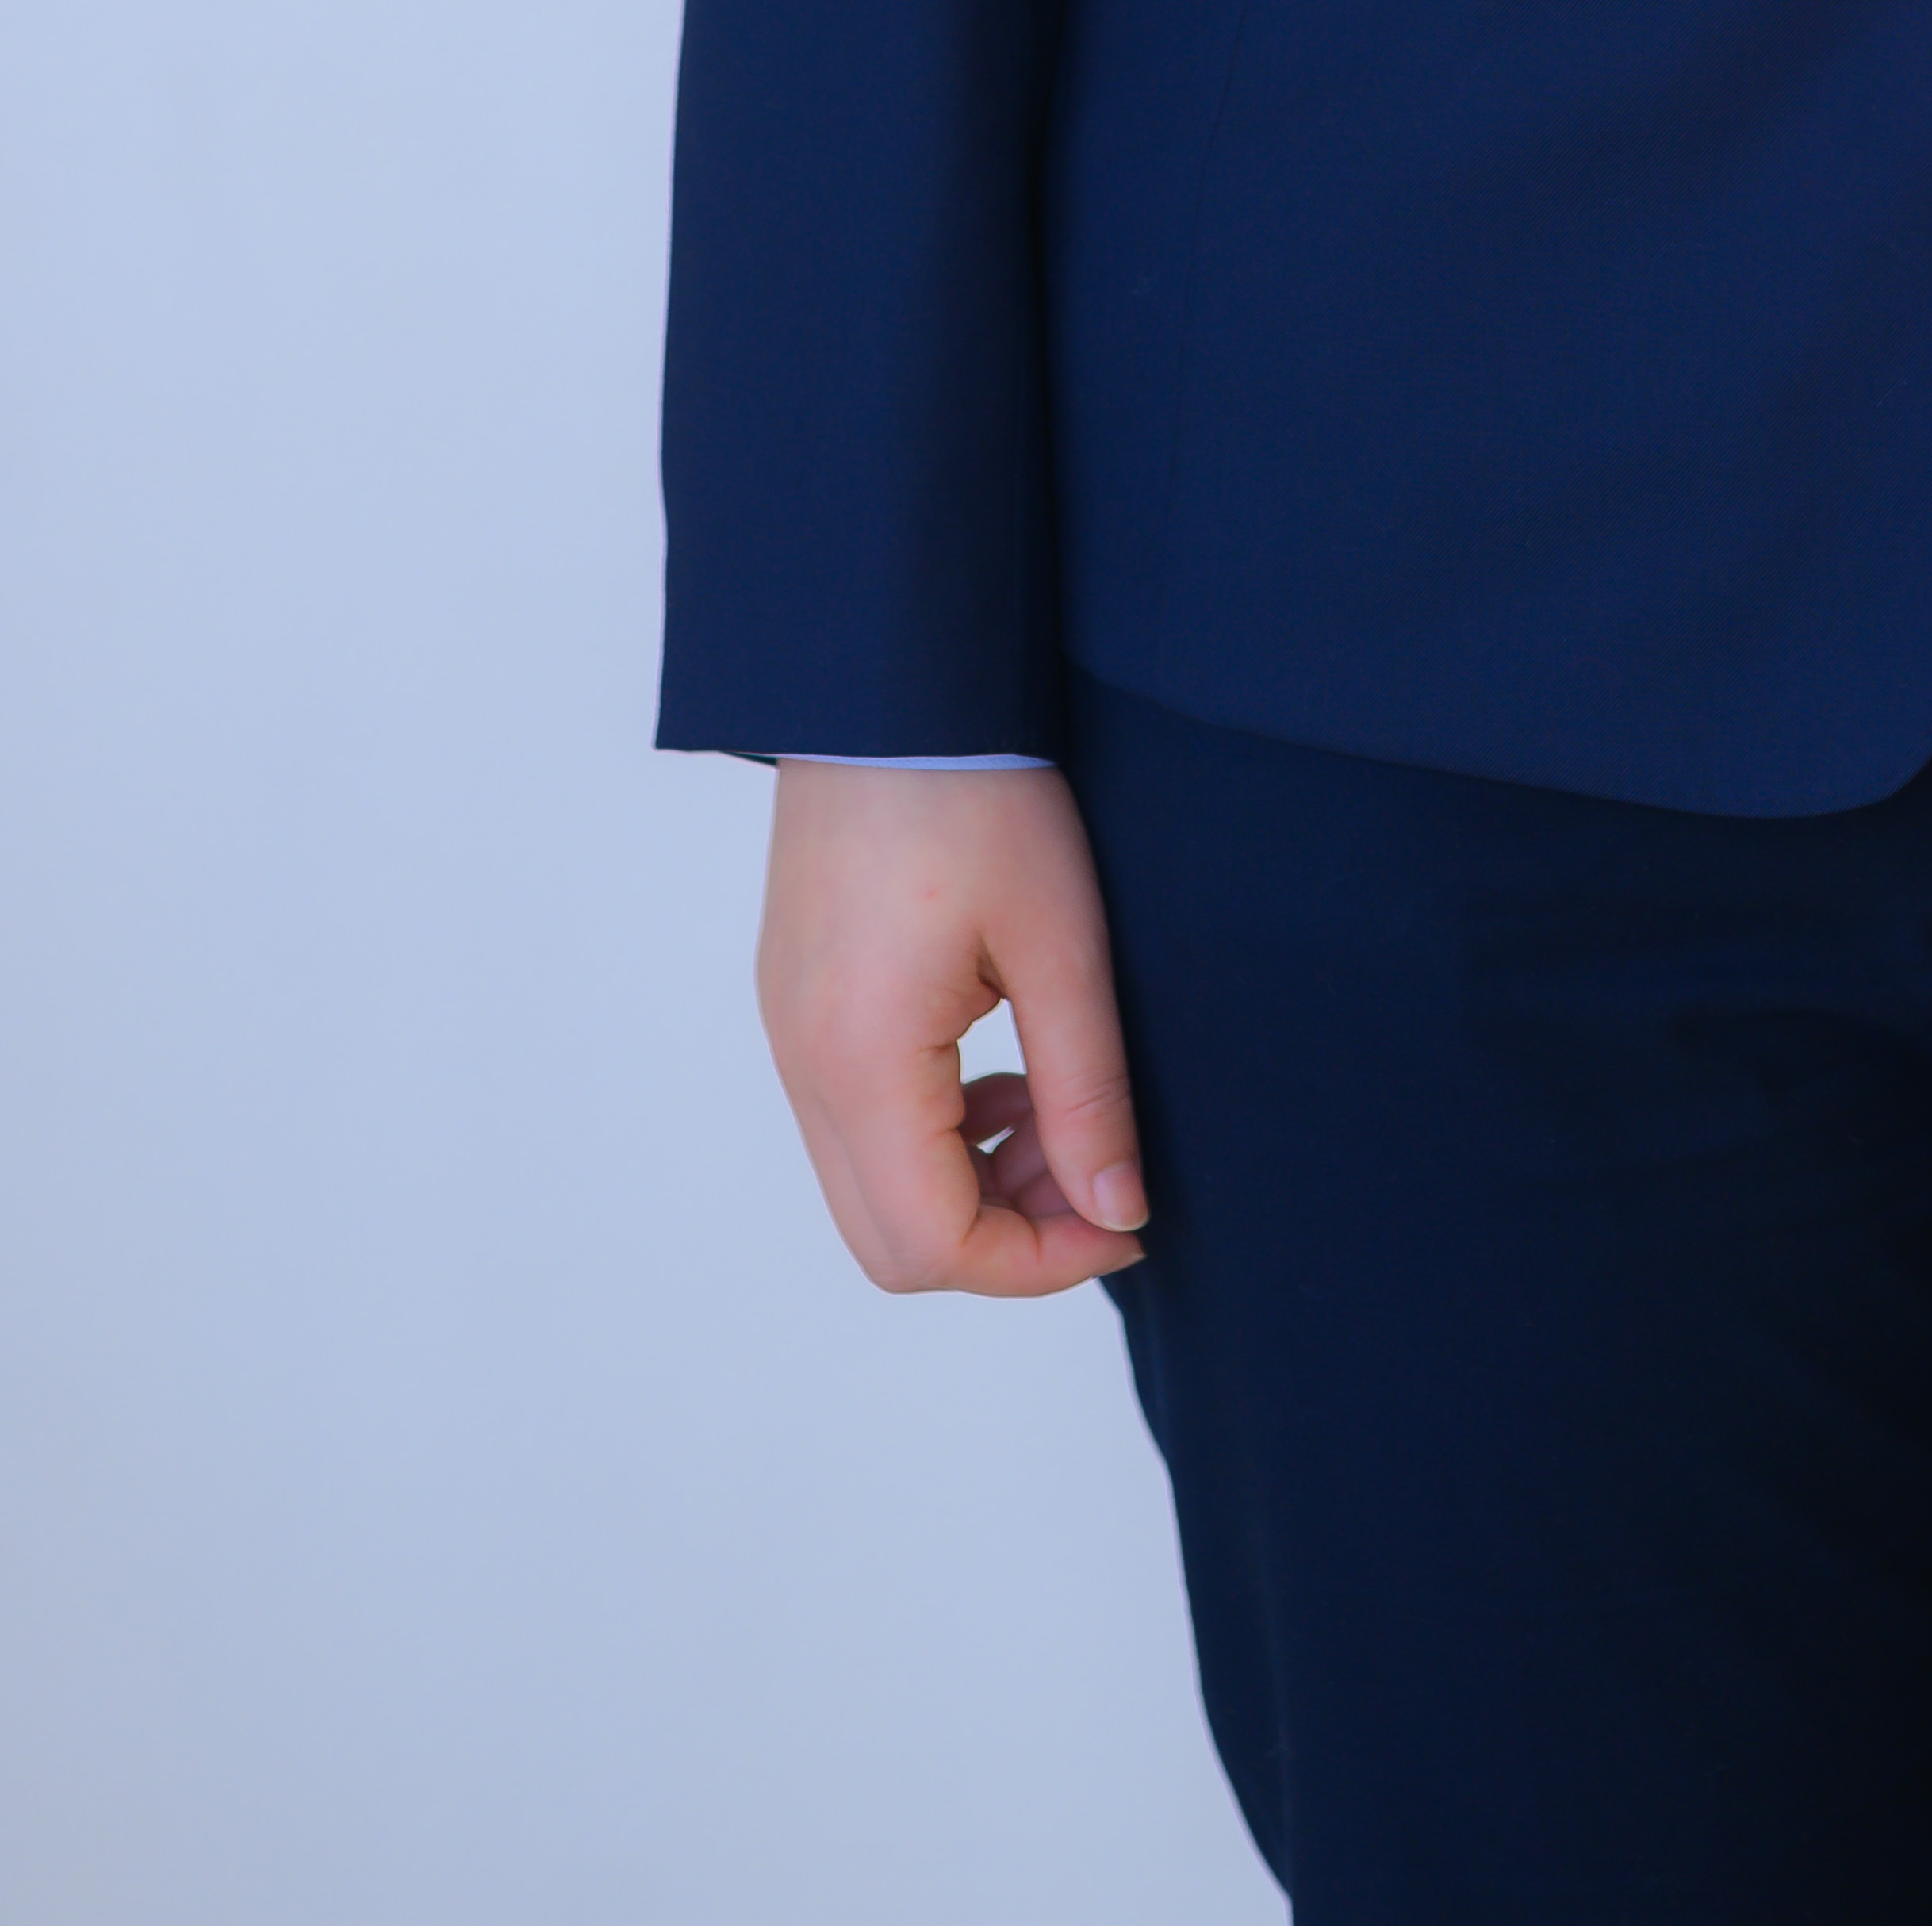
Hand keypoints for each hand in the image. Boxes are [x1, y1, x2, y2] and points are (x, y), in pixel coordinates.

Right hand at [757, 764, 1149, 1292]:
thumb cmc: (980, 793)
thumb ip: (1087, 1093)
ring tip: (1062, 1115)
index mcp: (861, 1061)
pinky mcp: (798, 1007)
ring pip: (871, 1190)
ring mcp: (790, 1038)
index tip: (1125, 1221)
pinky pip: (857, 1125)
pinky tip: (1006, 1076)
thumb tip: (1119, 1213)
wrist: (892, 685)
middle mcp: (804, 1068)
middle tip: (1097, 1174)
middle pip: (891, 1243)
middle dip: (1007, 1237)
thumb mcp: (1061, 943)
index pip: (934, 1245)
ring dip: (973, 1186)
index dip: (1039, 1263)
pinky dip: (935, 1135)